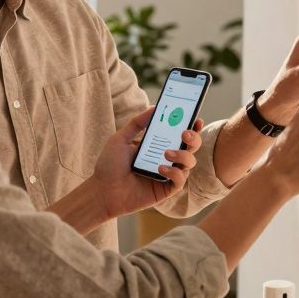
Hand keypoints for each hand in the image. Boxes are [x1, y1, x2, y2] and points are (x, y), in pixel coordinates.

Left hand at [88, 106, 204, 219]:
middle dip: (194, 139)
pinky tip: (160, 168)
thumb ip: (137, 123)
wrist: (102, 190)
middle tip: (185, 134)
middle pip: (191, 147)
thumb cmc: (109, 165)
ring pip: (189, 163)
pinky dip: (174, 173)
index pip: (180, 135)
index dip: (192, 127)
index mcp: (158, 146)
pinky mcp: (166, 190)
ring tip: (166, 153)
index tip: (196, 118)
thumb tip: (154, 107)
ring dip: (182, 155)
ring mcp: (168, 175)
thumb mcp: (121, 138)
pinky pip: (180, 180)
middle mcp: (166, 160)